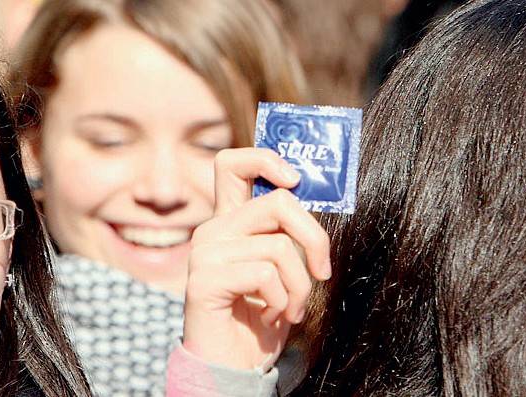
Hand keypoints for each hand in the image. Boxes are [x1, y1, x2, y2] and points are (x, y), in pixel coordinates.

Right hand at [182, 148, 330, 369]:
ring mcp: (205, 253)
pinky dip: (282, 301)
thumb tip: (313, 201)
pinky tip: (272, 315)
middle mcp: (213, 230)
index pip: (233, 164)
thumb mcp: (281, 268)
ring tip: (291, 307)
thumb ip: (286, 234)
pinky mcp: (203, 280)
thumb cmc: (261, 316)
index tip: (294, 179)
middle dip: (314, 238)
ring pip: (279, 247)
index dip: (265, 159)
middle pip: (277, 201)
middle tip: (322, 271)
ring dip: (299, 286)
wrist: (234, 365)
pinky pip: (264, 275)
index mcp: (231, 222)